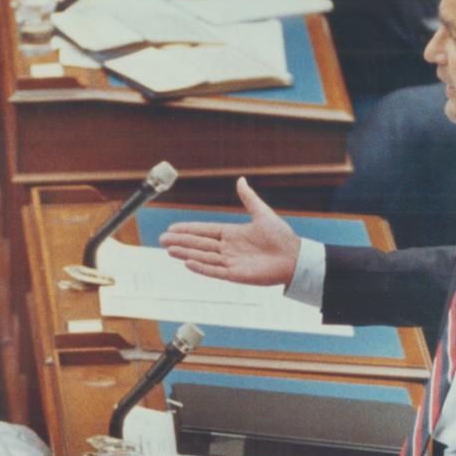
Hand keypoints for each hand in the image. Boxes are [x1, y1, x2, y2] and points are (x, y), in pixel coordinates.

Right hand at [159, 177, 300, 286]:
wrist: (294, 258)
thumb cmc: (281, 236)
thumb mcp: (262, 213)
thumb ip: (249, 198)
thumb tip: (241, 180)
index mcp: (232, 234)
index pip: (204, 231)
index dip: (188, 229)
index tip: (172, 228)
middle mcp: (228, 248)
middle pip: (199, 244)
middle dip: (180, 241)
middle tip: (161, 239)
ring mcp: (231, 262)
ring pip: (203, 257)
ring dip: (186, 253)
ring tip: (169, 250)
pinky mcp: (236, 275)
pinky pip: (214, 271)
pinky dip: (201, 268)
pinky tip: (188, 263)